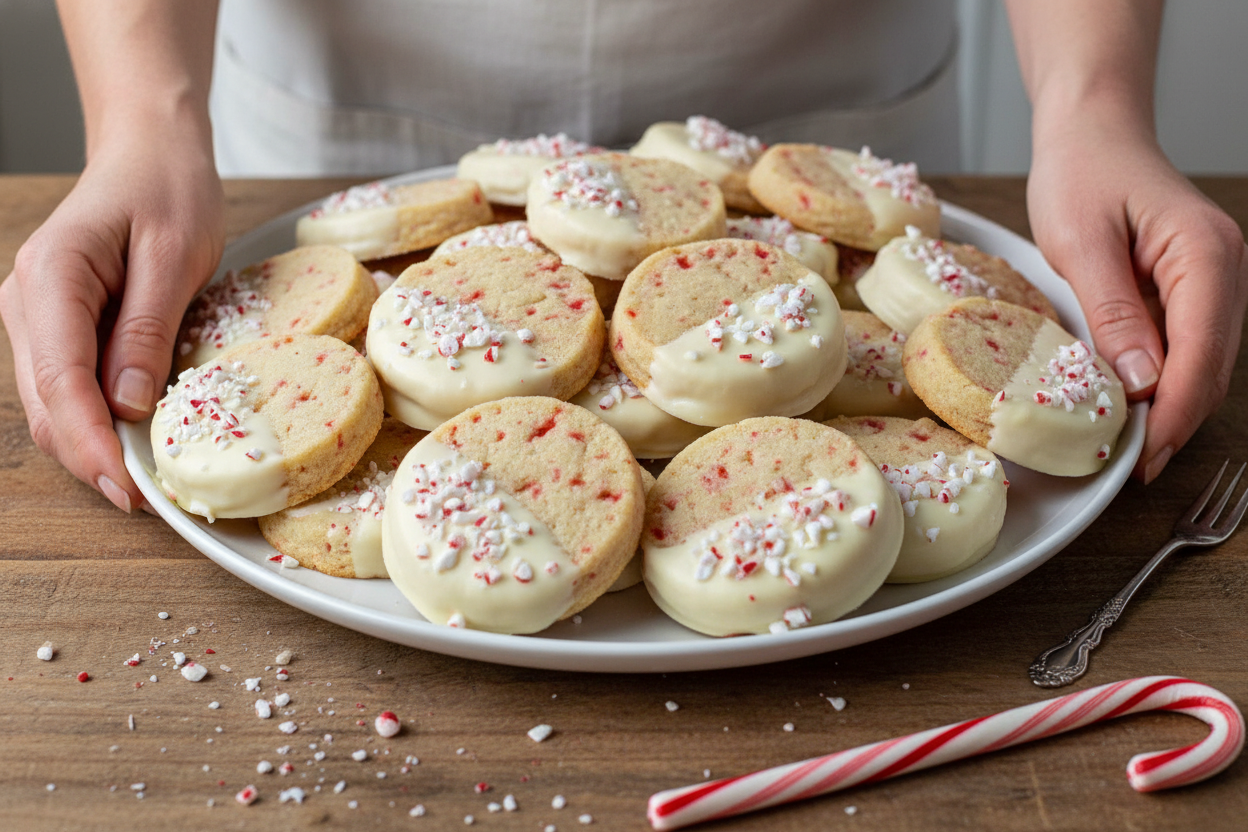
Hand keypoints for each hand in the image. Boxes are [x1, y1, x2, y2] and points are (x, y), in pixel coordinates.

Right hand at [0, 136, 223, 510]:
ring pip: (55, 404)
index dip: (92, 445)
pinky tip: (139, 440)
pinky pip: (72, 387)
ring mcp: (37, 317)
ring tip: (151, 479)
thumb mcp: (174, 255)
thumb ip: (148, 329)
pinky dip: (100, 420)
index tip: (129, 489)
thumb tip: (128, 405)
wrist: (152, 153)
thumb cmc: (169, 189)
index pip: (61, 381)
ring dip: (96, 445)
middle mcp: (28, 303)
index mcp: (52, 278)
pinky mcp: (60, 328)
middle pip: (49, 404)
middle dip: (94, 458)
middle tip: (151, 500)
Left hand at [1025, 118, 1247, 481]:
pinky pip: (1186, 346)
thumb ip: (1113, 312)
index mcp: (1204, 254)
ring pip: (1203, 363)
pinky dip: (1162, 380)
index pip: (1200, 353)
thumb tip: (1141, 382)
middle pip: (1211, 367)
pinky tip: (1130, 404)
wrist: (1090, 131)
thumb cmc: (1081, 172)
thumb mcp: (1081, 242)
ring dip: (1169, 406)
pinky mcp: (1190, 288)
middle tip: (1130, 466)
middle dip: (1174, 421)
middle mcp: (1224, 270)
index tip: (1141, 456)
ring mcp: (1213, 280)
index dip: (1172, 413)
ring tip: (1127, 447)